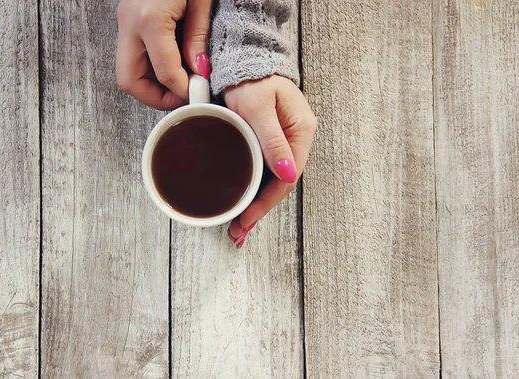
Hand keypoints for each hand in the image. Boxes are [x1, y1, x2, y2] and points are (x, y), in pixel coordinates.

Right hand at [115, 0, 211, 109]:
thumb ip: (198, 36)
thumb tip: (199, 71)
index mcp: (150, 19)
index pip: (165, 74)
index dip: (183, 91)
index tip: (199, 94)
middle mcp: (130, 23)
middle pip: (130, 81)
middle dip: (156, 98)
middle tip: (181, 98)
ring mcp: (125, 21)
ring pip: (128, 71)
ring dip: (152, 84)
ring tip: (180, 81)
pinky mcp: (128, 18)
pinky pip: (133, 55)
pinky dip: (150, 68)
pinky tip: (172, 64)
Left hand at [224, 76, 316, 247]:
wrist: (241, 59)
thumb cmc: (250, 78)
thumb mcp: (259, 108)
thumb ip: (272, 141)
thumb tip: (288, 174)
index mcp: (301, 131)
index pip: (287, 177)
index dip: (266, 202)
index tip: (246, 218)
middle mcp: (296, 139)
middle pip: (280, 183)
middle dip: (259, 209)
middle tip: (238, 231)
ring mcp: (283, 141)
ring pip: (272, 180)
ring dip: (256, 203)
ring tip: (238, 225)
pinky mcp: (269, 141)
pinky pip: (264, 170)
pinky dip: (254, 187)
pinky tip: (244, 201)